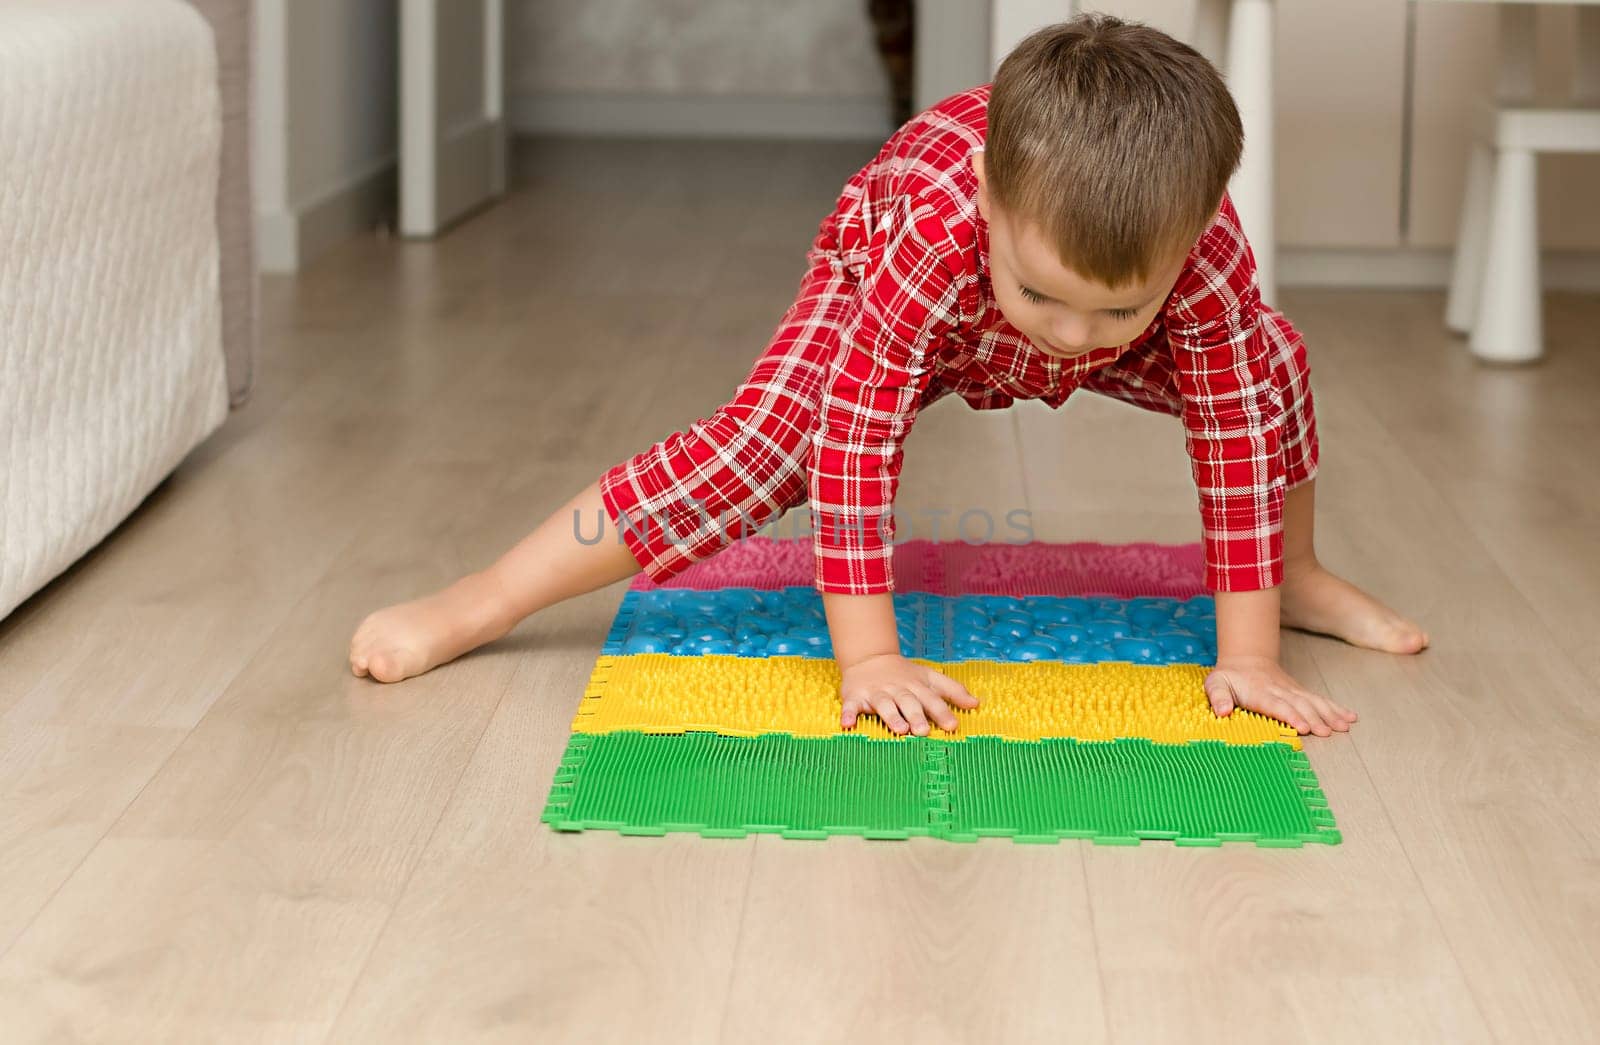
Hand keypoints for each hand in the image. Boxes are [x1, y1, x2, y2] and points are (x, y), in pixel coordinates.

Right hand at [839, 653, 978, 735]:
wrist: (869, 659)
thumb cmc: (904, 675)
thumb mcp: (929, 678)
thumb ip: (952, 691)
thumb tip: (977, 704)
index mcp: (916, 686)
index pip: (931, 699)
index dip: (942, 712)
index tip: (953, 726)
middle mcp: (897, 689)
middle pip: (908, 702)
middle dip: (916, 715)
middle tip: (923, 731)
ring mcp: (876, 693)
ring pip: (883, 704)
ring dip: (890, 716)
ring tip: (899, 729)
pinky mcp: (855, 697)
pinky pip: (851, 706)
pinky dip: (848, 714)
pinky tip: (848, 724)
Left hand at [1203, 655, 1357, 736]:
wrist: (1246, 659)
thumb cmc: (1229, 677)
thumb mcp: (1215, 684)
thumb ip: (1217, 697)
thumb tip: (1222, 711)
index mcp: (1259, 692)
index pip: (1276, 705)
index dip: (1290, 715)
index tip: (1302, 727)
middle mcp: (1279, 691)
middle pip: (1299, 705)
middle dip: (1314, 719)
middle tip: (1328, 732)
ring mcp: (1292, 691)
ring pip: (1313, 702)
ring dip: (1330, 714)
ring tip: (1344, 726)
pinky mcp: (1300, 692)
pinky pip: (1319, 699)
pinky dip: (1335, 708)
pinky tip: (1350, 717)